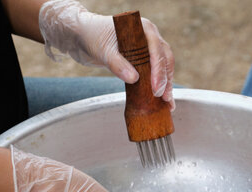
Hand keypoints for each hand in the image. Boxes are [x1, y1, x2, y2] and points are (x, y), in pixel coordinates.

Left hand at [39, 0, 174, 108]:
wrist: (83, 36)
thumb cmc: (93, 36)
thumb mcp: (103, 50)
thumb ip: (117, 64)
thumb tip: (134, 79)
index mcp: (143, 28)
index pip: (156, 49)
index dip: (158, 69)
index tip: (156, 87)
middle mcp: (149, 37)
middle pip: (164, 59)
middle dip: (165, 79)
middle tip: (163, 97)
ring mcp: (147, 49)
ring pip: (163, 67)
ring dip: (166, 84)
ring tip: (167, 102)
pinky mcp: (143, 60)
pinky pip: (155, 72)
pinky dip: (158, 85)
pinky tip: (163, 100)